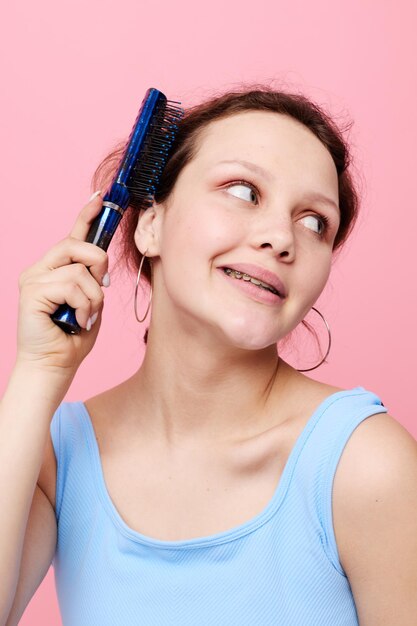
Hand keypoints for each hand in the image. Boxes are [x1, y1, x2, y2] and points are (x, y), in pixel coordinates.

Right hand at [16, 193, 109, 376]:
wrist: (54, 366)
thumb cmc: (73, 337)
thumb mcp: (91, 301)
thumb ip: (93, 279)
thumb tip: (101, 263)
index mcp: (55, 270)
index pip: (72, 237)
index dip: (86, 216)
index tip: (100, 198)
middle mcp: (41, 270)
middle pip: (76, 245)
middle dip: (98, 264)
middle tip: (102, 286)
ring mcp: (33, 279)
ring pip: (79, 269)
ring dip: (93, 297)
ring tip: (85, 317)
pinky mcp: (31, 292)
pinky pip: (72, 286)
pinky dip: (84, 307)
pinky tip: (77, 322)